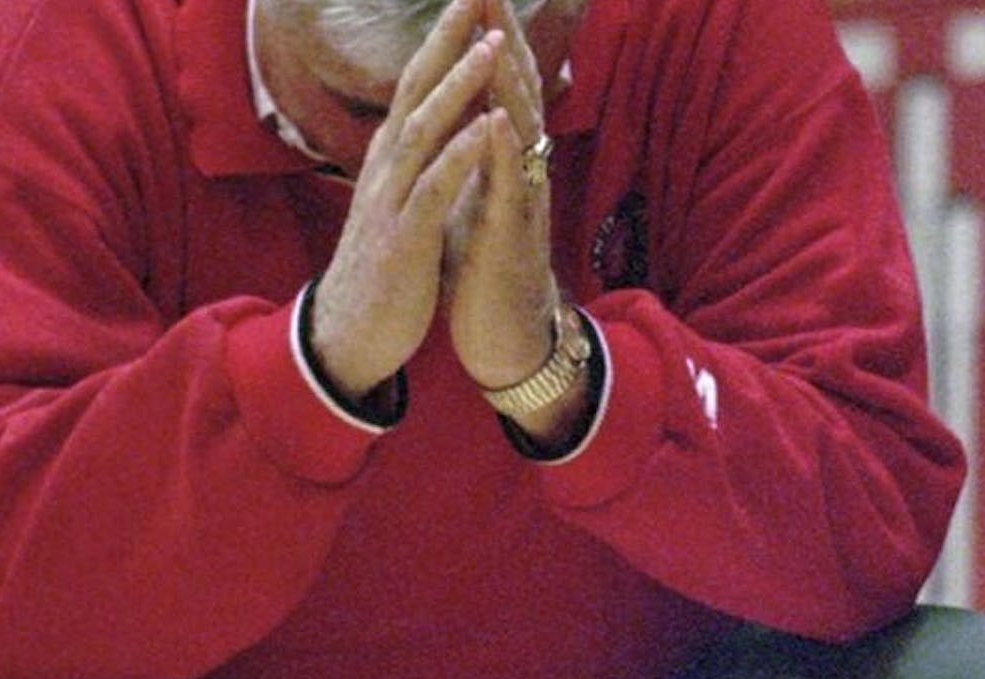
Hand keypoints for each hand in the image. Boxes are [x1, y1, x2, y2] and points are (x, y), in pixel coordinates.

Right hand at [310, 0, 501, 399]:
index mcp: (388, 164)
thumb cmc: (380, 272)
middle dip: (446, 42)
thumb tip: (427, 127)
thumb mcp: (395, 207)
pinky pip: (433, 189)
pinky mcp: (402, 240)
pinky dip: (460, 154)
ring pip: (423, 132)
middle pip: (414, 92)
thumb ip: (412, 165)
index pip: (413, 89)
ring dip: (457, 87)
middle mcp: (384, 172)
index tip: (468, 2)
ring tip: (488, 46)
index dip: (440, 43)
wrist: (348, 338)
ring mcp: (390, 203)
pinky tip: (485, 126)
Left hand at [443, 0, 561, 391]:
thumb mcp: (472, 197)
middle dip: (504, 36)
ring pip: (522, 129)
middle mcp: (520, 169)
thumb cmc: (484, 270)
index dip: (488, 36)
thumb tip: (463, 115)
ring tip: (499, 33)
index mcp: (503, 159)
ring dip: (510, 80)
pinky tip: (498, 119)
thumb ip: (473, 156)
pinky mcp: (513, 236)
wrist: (500, 338)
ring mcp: (521, 199)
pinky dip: (505, 151)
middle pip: (517, 89)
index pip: (498, 84)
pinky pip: (512, 187)